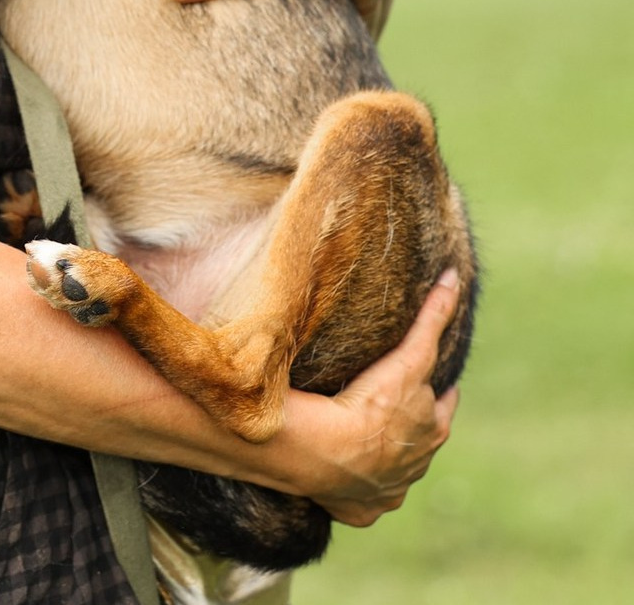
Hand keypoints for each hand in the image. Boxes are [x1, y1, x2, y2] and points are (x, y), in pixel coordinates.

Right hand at [276, 270, 461, 525]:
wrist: (330, 452)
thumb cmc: (366, 403)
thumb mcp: (407, 357)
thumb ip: (432, 319)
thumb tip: (454, 275)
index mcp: (431, 424)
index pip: (441, 397)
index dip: (438, 385)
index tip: (437, 378)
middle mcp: (419, 459)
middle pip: (425, 431)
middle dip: (419, 417)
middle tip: (400, 401)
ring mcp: (393, 487)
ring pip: (399, 465)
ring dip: (389, 452)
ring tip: (365, 438)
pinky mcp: (364, 509)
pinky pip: (366, 496)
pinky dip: (359, 485)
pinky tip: (344, 479)